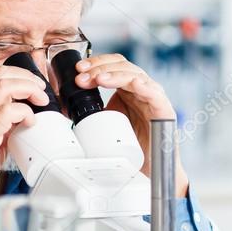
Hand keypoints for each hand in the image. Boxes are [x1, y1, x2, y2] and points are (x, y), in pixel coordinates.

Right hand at [0, 66, 49, 230]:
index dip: (18, 74)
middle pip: (1, 74)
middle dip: (27, 78)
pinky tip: (29, 122)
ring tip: (40, 102)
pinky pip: (8, 111)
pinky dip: (24, 112)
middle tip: (41, 91)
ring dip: (29, 90)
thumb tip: (24, 111)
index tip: (34, 84)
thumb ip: (1, 119)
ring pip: (5, 86)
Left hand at [74, 54, 188, 197]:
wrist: (148, 167)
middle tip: (82, 76)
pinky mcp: (164, 110)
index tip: (78, 69)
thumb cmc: (131, 145)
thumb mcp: (107, 122)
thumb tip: (67, 106)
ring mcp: (153, 98)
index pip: (113, 65)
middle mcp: (141, 89)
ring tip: (98, 79)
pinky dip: (144, 86)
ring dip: (115, 74)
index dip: (96, 63)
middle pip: (123, 65)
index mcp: (127, 89)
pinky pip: (155, 94)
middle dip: (100, 67)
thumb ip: (93, 110)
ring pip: (136, 75)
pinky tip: (133, 84)